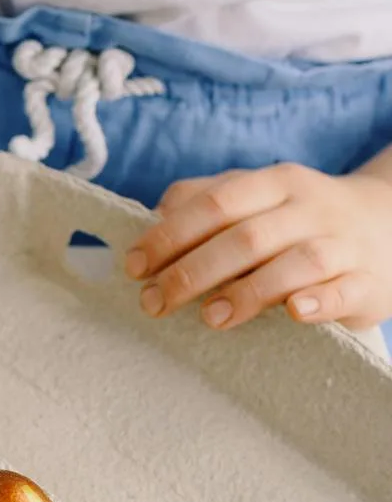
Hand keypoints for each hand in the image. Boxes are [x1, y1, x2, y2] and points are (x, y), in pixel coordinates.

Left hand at [124, 162, 391, 331]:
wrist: (390, 226)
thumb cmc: (301, 219)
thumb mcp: (259, 197)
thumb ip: (207, 198)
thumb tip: (155, 216)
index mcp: (275, 183)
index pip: (216, 203)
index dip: (170, 235)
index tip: (135, 266)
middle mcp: (309, 209)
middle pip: (246, 236)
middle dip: (193, 270)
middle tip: (155, 302)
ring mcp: (341, 244)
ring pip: (295, 262)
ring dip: (249, 291)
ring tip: (210, 317)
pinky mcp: (367, 282)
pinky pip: (344, 291)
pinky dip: (318, 301)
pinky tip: (293, 312)